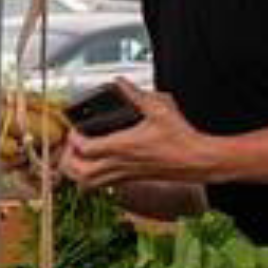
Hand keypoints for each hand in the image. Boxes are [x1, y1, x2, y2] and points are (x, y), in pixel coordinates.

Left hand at [61, 84, 214, 190]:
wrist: (200, 161)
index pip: (84, 148)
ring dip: (76, 172)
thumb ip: (137, 95)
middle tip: (70, 146)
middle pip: (79, 172)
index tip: (74, 129)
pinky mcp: (132, 180)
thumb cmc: (181, 137)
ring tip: (77, 157)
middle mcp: (120, 164)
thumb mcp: (160, 108)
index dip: (73, 139)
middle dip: (67, 160)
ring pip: (88, 184)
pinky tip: (96, 163)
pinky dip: (91, 178)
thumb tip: (120, 82)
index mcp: (123, 146)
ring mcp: (125, 175)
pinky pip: (103, 185)